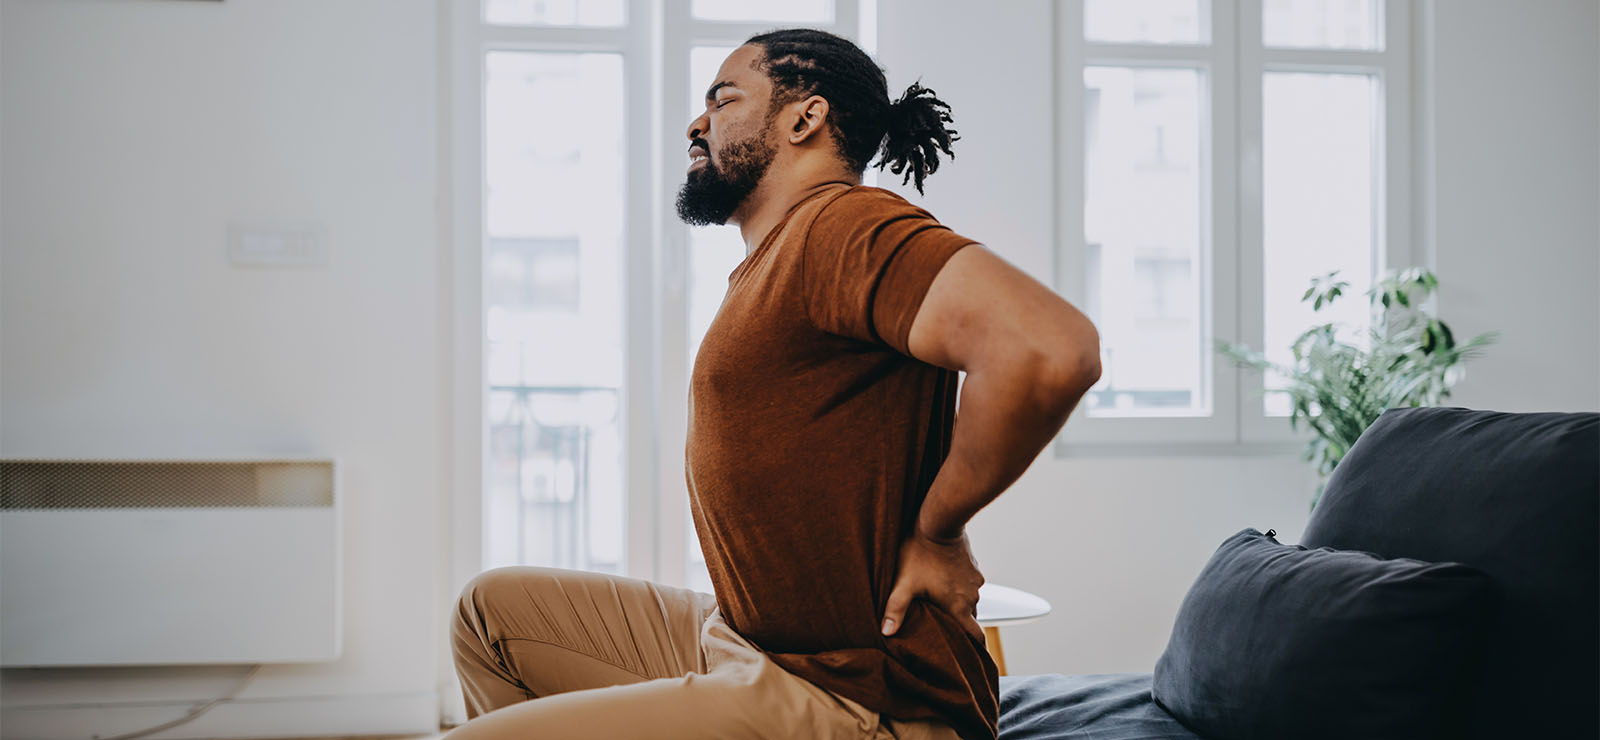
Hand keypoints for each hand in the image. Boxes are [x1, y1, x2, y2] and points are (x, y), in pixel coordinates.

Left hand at [881, 526, 984, 644]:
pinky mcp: (973, 567)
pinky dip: (958, 588)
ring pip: (968, 601)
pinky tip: (943, 582)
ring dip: (957, 604)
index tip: (971, 656)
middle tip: (944, 629)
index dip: (974, 649)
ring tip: (939, 603)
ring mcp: (975, 581)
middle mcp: (972, 596)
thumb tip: (886, 632)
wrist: (939, 522)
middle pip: (970, 620)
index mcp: (958, 606)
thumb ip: (895, 609)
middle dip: (959, 627)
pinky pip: (968, 585)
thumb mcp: (904, 582)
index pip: (976, 636)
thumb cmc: (920, 553)